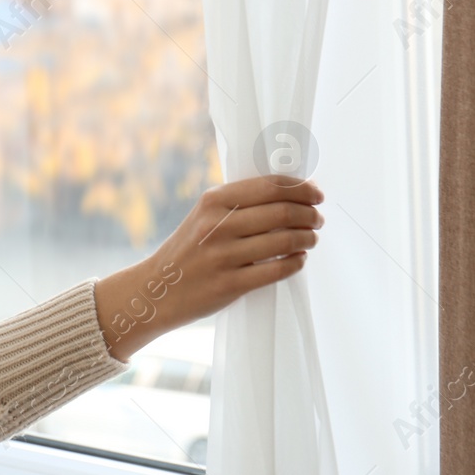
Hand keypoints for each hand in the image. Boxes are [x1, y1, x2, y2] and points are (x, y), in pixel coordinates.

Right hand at [92, 175, 323, 360]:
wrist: (156, 289)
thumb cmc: (188, 249)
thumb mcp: (204, 215)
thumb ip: (238, 203)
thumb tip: (289, 193)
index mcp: (213, 200)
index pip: (270, 185)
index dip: (301, 188)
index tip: (316, 193)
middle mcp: (217, 225)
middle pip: (282, 212)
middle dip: (309, 214)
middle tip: (318, 219)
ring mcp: (223, 256)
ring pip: (283, 242)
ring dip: (307, 238)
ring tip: (311, 239)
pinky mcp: (229, 285)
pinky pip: (275, 271)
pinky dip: (295, 263)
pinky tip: (299, 260)